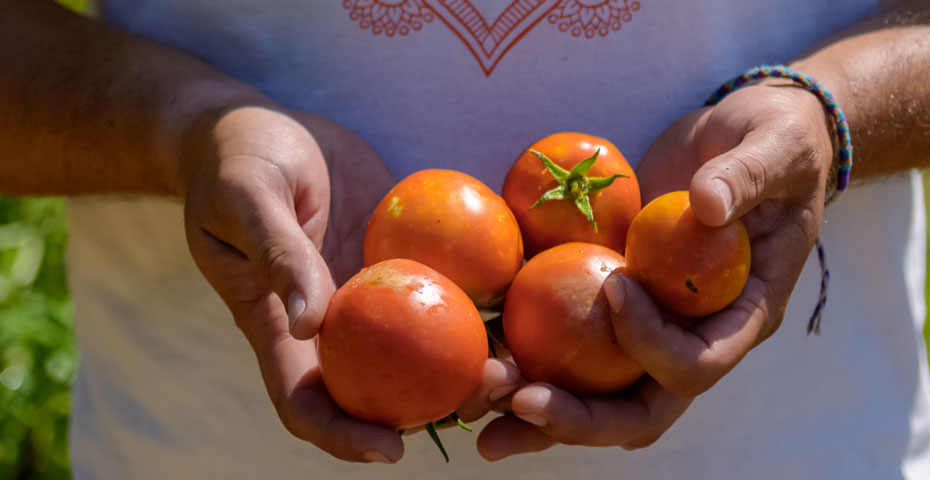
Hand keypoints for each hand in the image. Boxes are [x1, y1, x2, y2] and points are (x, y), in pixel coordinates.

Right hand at [181, 106, 520, 462]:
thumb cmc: (235, 160)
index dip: (341, 436)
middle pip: (378, 388)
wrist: (255, 126)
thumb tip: (311, 322)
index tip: (390, 450)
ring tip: (520, 363)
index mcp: (281, 326)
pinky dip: (477, 301)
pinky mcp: (399, 258)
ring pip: (420, 347)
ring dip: (468, 364)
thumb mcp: (248, 198)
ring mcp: (369, 295)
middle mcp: (331, 324)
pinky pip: (440, 287)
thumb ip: (277, 254)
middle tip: (490, 398)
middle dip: (433, 410)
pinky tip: (520, 298)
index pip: (304, 401)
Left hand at [476, 84, 832, 458]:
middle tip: (517, 407)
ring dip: (534, 404)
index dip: (653, 344)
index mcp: (742, 314)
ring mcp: (648, 324)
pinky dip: (521, 354)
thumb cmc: (777, 142)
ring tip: (473, 407)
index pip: (699, 363)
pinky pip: (566, 340)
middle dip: (578, 419)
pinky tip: (472, 352)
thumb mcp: (775, 148)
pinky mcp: (610, 300)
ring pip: (593, 391)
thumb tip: (707, 205)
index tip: (616, 287)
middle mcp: (692, 335)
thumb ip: (745, 176)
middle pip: (638, 408)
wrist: (747, 136)